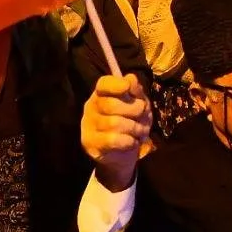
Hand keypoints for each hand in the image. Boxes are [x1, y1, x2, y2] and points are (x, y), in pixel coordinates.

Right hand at [80, 74, 151, 193]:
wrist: (124, 152)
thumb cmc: (131, 122)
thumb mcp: (138, 103)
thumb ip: (135, 91)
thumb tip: (130, 79)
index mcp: (101, 94)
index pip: (103, 84)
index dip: (116, 84)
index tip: (127, 88)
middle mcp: (91, 107)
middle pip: (111, 105)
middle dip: (134, 110)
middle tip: (144, 116)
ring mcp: (88, 126)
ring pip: (114, 124)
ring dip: (135, 128)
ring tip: (141, 131)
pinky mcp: (90, 143)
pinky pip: (113, 140)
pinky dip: (129, 141)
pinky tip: (132, 142)